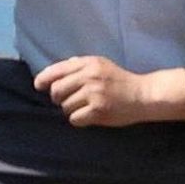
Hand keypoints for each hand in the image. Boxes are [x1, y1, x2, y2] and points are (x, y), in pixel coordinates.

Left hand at [34, 56, 151, 127]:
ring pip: (65, 106)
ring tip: (86, 108)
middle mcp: (89, 77)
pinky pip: (75, 118)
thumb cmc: (121, 81)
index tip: (40, 87)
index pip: (55, 71)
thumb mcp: (102, 65)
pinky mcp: (99, 110)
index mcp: (88, 64)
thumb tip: (55, 71)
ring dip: (72, 110)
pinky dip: (80, 120)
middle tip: (71, 100)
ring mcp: (94, 93)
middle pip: (56, 91)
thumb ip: (79, 65)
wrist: (144, 95)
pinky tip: (90, 116)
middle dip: (59, 98)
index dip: (43, 80)